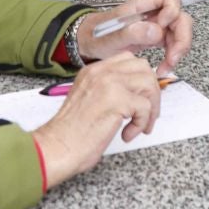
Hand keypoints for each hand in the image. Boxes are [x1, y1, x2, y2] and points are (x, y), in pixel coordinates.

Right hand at [30, 54, 161, 184]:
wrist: (57, 147)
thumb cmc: (71, 134)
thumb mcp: (89, 101)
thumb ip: (109, 91)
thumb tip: (136, 94)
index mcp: (92, 71)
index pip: (128, 61)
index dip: (141, 80)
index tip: (143, 98)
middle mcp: (100, 72)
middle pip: (143, 68)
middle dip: (151, 92)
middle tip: (148, 114)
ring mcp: (108, 84)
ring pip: (149, 84)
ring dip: (151, 108)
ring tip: (140, 126)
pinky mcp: (117, 100)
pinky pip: (145, 107)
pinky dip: (142, 123)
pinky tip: (127, 134)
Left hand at [75, 0, 192, 70]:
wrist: (89, 44)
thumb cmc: (97, 36)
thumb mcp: (110, 37)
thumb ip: (132, 33)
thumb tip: (157, 30)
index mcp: (141, 5)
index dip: (173, 9)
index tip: (164, 26)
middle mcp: (152, 12)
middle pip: (180, 16)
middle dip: (181, 36)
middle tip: (172, 57)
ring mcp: (155, 24)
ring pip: (180, 31)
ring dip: (178, 49)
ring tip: (166, 66)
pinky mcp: (156, 37)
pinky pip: (172, 43)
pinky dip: (172, 56)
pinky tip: (163, 67)